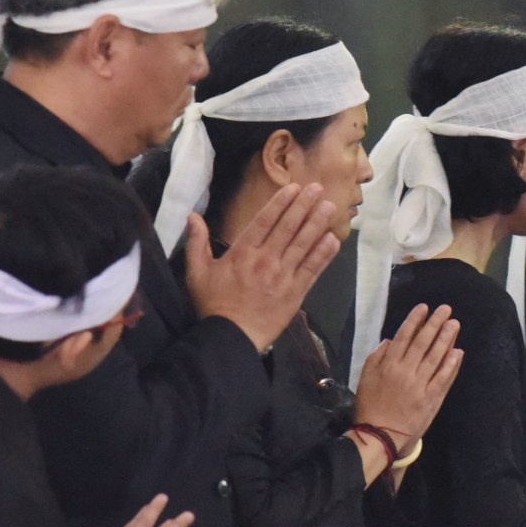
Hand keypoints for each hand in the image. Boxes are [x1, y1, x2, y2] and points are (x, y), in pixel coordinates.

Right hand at [183, 183, 340, 351]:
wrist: (231, 338)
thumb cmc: (213, 306)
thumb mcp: (197, 273)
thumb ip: (196, 243)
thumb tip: (192, 217)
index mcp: (242, 253)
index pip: (265, 221)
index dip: (281, 203)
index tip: (294, 189)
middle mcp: (265, 260)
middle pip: (288, 228)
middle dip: (304, 206)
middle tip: (318, 188)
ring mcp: (282, 277)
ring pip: (303, 245)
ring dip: (317, 224)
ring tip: (330, 207)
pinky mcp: (295, 293)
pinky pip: (312, 270)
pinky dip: (323, 255)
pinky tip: (333, 240)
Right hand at [354, 303, 463, 438]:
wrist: (380, 435)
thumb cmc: (370, 406)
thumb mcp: (365, 378)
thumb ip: (376, 357)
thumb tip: (391, 340)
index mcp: (388, 365)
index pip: (404, 337)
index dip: (415, 320)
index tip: (424, 308)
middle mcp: (406, 371)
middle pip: (423, 342)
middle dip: (435, 324)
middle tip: (446, 309)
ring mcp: (420, 385)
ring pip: (435, 357)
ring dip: (446, 339)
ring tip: (454, 324)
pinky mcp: (431, 398)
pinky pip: (443, 378)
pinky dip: (451, 365)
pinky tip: (458, 352)